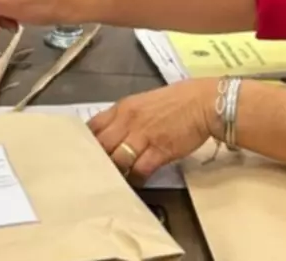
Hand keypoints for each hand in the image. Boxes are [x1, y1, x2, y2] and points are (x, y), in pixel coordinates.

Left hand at [88, 79, 215, 182]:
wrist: (204, 103)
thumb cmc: (175, 102)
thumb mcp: (143, 102)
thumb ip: (124, 118)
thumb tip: (110, 135)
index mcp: (122, 108)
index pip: (92, 126)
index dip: (84, 143)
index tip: (81, 155)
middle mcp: (128, 121)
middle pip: (100, 145)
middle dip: (95, 161)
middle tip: (93, 173)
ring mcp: (143, 136)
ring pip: (117, 159)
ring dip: (114, 172)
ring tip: (113, 181)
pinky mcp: (159, 150)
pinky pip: (139, 170)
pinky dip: (134, 179)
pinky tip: (135, 183)